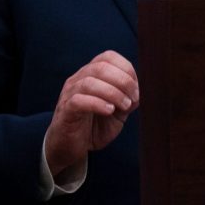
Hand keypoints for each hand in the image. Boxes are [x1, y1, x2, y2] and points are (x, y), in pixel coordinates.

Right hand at [43, 51, 139, 184]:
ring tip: (124, 106)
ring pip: (89, 82)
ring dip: (113, 93)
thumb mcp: (117, 111)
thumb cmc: (94, 127)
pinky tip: (109, 111)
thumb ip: (127, 99)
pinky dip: (98, 104)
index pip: (108, 57)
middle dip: (123, 81)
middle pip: (100, 67)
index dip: (126, 69)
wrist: (71, 147)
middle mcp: (78, 80)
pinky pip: (79, 100)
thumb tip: (138, 90)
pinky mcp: (65, 111)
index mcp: (91, 75)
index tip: (136, 89)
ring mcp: (69, 94)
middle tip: (133, 99)